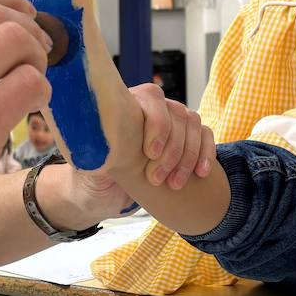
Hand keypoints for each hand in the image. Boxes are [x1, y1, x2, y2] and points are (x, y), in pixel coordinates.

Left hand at [35, 86, 217, 228]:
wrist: (101, 196)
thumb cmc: (92, 178)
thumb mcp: (90, 166)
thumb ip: (95, 154)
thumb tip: (100, 145)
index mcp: (126, 106)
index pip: (151, 99)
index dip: (156, 123)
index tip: (150, 153)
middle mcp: (152, 109)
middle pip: (176, 115)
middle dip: (171, 150)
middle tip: (158, 178)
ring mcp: (172, 121)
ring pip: (193, 125)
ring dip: (188, 156)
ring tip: (175, 184)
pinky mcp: (186, 138)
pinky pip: (205, 136)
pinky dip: (206, 154)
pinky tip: (201, 174)